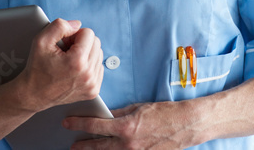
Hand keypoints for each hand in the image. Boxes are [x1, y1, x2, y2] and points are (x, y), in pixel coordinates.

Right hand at [18, 19, 103, 111]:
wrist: (33, 94)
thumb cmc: (36, 68)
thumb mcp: (41, 41)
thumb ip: (60, 26)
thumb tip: (77, 24)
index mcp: (78, 61)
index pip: (89, 33)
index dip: (74, 35)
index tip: (64, 44)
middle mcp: (88, 74)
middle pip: (96, 43)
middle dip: (81, 43)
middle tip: (66, 51)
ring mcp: (92, 84)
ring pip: (98, 54)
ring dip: (86, 54)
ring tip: (69, 60)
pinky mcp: (93, 91)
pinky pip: (98, 68)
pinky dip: (89, 65)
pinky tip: (75, 69)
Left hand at [66, 102, 196, 148]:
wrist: (186, 125)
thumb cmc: (164, 113)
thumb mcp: (138, 108)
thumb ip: (119, 113)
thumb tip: (105, 115)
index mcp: (126, 127)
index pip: (95, 126)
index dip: (78, 124)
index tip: (68, 123)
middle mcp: (128, 144)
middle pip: (97, 147)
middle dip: (82, 146)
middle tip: (71, 146)